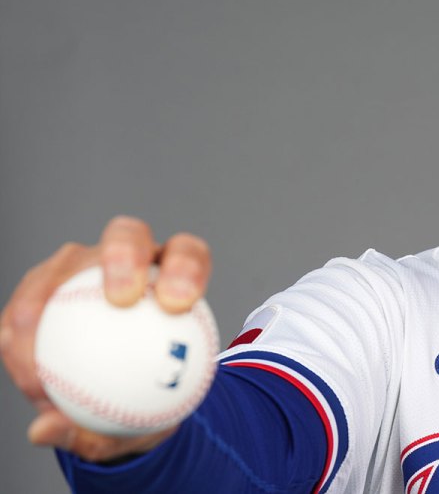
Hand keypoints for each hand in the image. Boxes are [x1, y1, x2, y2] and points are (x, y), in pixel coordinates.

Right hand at [0, 215, 211, 461]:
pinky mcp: (40, 287)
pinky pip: (24, 307)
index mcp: (174, 275)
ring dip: (45, 308)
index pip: (187, 255)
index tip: (177, 303)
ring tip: (42, 366)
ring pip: (60, 268)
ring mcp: (79, 267)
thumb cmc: (143, 406)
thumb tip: (44, 431)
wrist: (115, 400)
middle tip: (122, 301)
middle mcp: (128, 259)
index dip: (186, 267)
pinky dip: (21, 341)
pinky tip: (26, 377)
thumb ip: (103, 431)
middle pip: (128, 236)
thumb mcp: (139, 428)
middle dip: (124, 255)